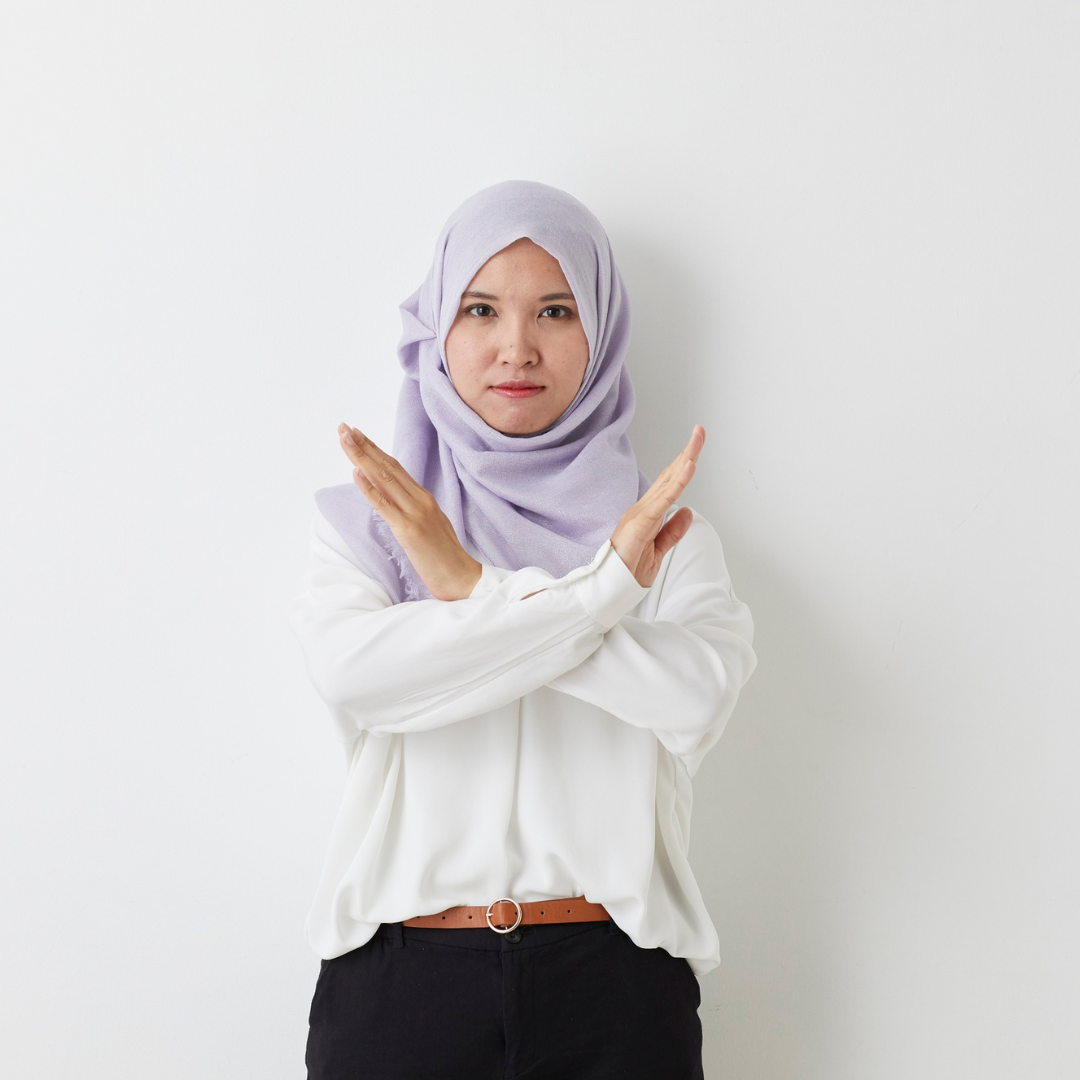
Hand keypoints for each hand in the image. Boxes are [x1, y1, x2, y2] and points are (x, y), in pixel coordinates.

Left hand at [338, 423, 481, 601]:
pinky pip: (385, 506)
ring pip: (384, 479)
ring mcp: (416, 514)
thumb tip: (393, 500)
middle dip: (364, 446)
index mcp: (425, 498)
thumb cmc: (445, 558)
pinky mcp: (409, 531)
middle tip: (344, 428)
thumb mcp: (430, 526)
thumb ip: (413, 510)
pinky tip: (356, 473)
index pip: (396, 467)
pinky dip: (369, 488)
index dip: (375, 449)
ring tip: (345, 439)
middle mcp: (420, 500)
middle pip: (388, 466)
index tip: (357, 435)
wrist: (463, 579)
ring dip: (362, 458)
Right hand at [609, 425, 703, 587]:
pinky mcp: (641, 522)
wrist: (610, 588)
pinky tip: (688, 467)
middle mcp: (643, 508)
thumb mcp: (659, 550)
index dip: (682, 465)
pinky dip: (677, 482)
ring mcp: (641, 513)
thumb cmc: (628, 571)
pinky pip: (664, 499)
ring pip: (668, 482)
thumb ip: (672, 531)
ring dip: (685, 459)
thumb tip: (688, 510)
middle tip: (700, 431)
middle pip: (670, 475)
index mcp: (647, 514)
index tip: (695, 448)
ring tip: (697, 439)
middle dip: (687, 452)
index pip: (669, 484)